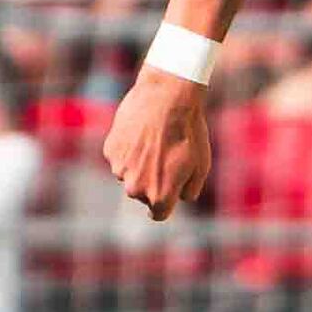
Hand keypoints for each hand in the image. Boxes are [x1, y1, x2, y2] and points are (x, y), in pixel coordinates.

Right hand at [104, 70, 215, 220]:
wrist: (167, 97)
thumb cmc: (189, 132)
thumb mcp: (201, 165)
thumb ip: (189, 190)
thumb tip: (179, 197)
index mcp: (159, 195)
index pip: (158, 214)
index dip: (165, 204)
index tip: (166, 197)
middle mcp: (135, 188)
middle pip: (143, 194)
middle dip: (153, 181)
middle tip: (166, 157)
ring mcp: (120, 169)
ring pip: (130, 174)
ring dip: (140, 164)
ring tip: (155, 141)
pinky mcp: (110, 150)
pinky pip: (120, 157)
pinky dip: (128, 149)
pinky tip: (141, 132)